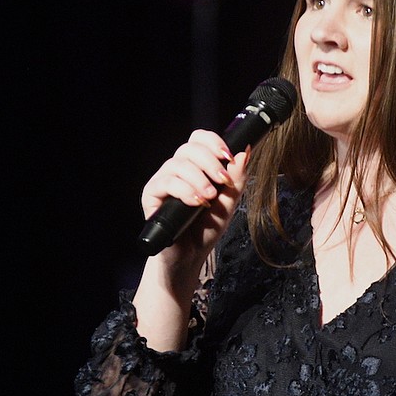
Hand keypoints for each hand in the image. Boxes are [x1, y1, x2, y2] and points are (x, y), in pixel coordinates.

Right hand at [140, 129, 249, 275]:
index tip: (228, 157)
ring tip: (209, 198)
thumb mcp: (229, 202)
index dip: (213, 142)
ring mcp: (163, 181)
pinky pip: (166, 182)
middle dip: (210, 162)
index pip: (199, 139)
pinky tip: (196, 202)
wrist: (190, 256)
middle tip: (222, 181)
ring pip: (178, 164)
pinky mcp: (151, 195)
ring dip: (198, 178)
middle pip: (189, 148)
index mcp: (195, 166)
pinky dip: (185, 190)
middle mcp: (177, 169)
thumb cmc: (207, 228)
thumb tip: (244, 151)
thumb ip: (236, 178)